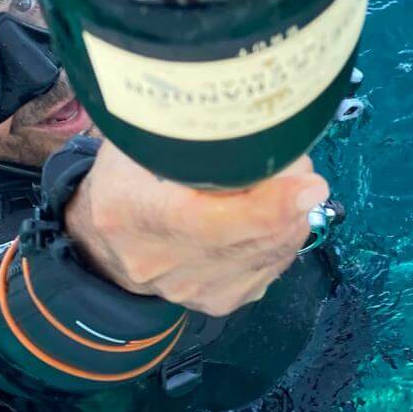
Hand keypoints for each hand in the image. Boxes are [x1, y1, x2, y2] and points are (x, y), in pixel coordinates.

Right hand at [62, 139, 328, 316]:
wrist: (103, 245)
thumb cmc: (124, 177)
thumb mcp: (135, 139)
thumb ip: (181, 128)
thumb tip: (245, 110)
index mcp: (132, 213)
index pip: (209, 221)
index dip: (266, 205)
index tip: (309, 182)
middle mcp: (162, 263)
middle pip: (251, 237)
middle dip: (290, 197)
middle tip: (298, 162)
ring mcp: (192, 290)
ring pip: (270, 253)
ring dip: (292, 215)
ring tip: (287, 181)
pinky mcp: (219, 301)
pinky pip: (272, 267)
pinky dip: (284, 235)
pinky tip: (278, 212)